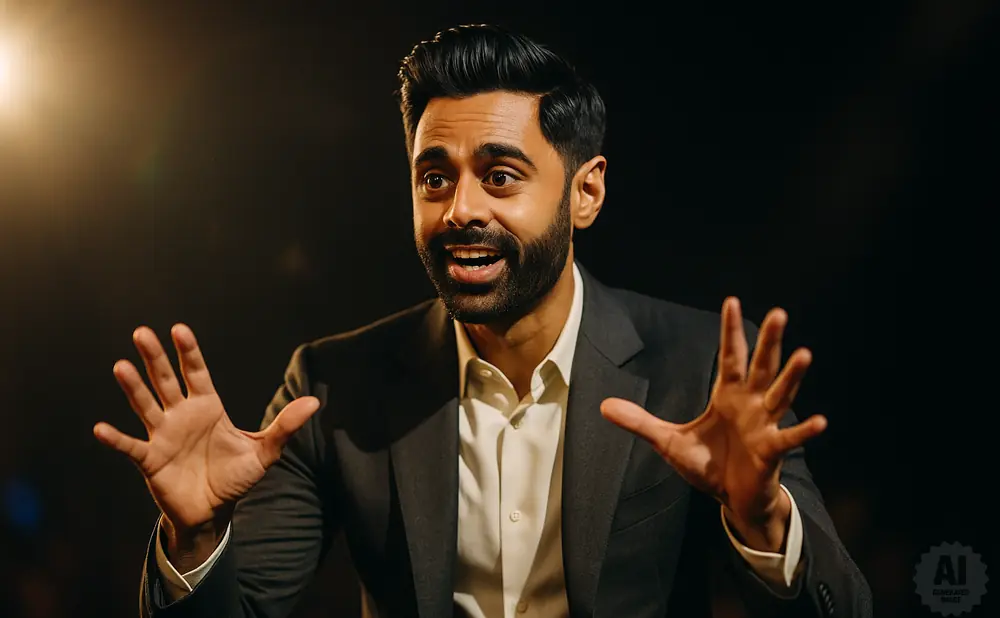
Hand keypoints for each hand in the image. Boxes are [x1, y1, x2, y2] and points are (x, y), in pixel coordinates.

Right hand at [93, 324, 318, 545]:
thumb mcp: (264, 452)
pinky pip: (131, 447)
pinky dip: (116, 439)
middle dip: (155, 358)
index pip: (196, 372)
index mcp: (208, 407)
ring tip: (120, 367)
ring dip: (133, 388)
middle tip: (142, 333)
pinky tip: (101, 428)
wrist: (213, 511)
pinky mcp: (150, 460)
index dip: (189, 352)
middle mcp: (182, 415)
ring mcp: (163, 435)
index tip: (179, 329)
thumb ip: (285, 427)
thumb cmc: (235, 476)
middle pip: (166, 380)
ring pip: (145, 406)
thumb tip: (315, 403)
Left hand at [601, 298, 825, 551]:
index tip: (731, 301)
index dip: (730, 331)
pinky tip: (820, 421)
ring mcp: (765, 426)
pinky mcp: (772, 452)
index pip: (730, 357)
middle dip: (769, 341)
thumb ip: (639, 422)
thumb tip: (603, 406)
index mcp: (727, 396)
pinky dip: (804, 431)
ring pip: (781, 395)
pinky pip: (789, 439)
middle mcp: (751, 405)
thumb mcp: (667, 442)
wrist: (730, 499)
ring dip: (792, 376)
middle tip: (779, 313)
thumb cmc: (708, 465)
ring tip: (805, 354)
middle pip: (761, 367)